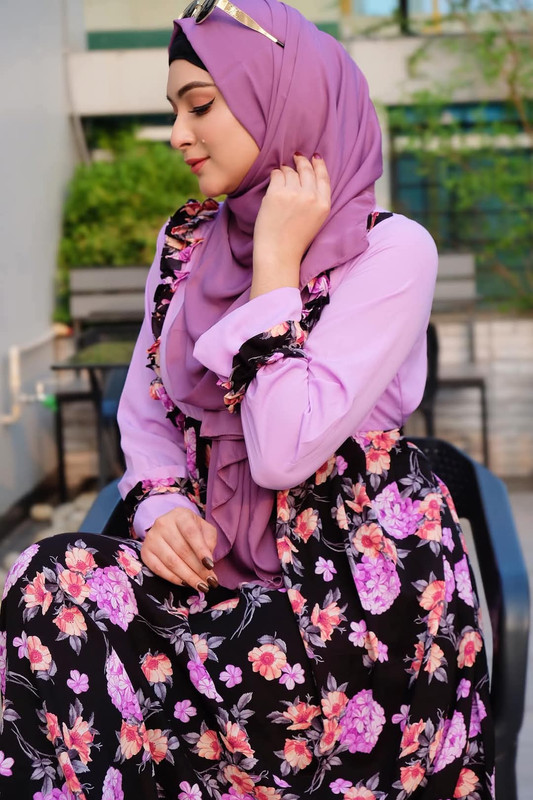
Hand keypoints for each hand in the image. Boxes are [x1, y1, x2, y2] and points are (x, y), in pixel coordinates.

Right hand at [140, 507, 217, 591]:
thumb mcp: (205, 530)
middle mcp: (163, 524)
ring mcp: (151, 538)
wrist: (171, 528)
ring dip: (188, 577)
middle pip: (182, 550)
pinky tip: (185, 583)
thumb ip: (209, 542)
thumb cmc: (192, 529)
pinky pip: (159, 569)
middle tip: (210, 582)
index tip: (211, 565)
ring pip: (171, 562)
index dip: (201, 550)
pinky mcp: (145, 552)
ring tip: (201, 586)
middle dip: (198, 569)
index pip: (191, 533)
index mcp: (180, 515)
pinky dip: (174, 579)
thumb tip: (208, 563)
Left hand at [251, 153, 330, 297]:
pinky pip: (276, 174)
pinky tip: (274, 181)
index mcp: (323, 205)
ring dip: (286, 171)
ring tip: (282, 176)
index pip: (323, 177)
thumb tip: (308, 177)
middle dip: (301, 161)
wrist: (279, 254)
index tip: (314, 157)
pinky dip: (275, 175)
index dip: (319, 164)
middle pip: (306, 170)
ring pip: (290, 171)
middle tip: (296, 157)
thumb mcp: (315, 220)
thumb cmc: (295, 241)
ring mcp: (293, 194)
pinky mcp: (276, 194)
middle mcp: (311, 197)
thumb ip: (316, 200)